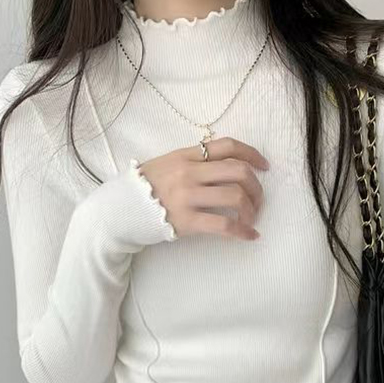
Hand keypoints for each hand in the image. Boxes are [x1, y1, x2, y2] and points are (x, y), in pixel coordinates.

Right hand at [136, 137, 268, 240]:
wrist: (119, 212)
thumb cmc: (142, 189)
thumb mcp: (165, 163)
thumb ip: (192, 160)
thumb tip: (221, 162)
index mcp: (186, 155)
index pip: (227, 146)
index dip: (252, 154)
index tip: (264, 166)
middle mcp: (189, 172)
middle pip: (238, 171)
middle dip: (256, 186)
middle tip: (259, 199)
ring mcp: (188, 197)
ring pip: (235, 197)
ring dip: (252, 209)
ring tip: (252, 218)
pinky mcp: (187, 221)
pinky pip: (224, 225)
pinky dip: (243, 231)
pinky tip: (250, 236)